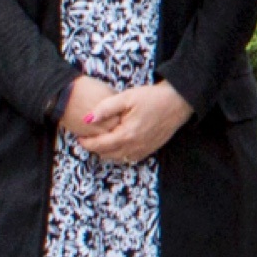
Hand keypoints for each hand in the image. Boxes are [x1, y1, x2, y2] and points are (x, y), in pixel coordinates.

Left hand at [71, 80, 193, 167]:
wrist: (178, 102)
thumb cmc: (152, 97)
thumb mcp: (126, 97)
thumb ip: (105, 108)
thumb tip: (87, 119)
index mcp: (127, 134)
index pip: (100, 145)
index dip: (86, 143)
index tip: (79, 137)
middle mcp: (134, 147)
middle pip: (107, 155)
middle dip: (95, 148)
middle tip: (88, 139)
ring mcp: (143, 150)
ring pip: (118, 159)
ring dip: (106, 153)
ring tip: (101, 141)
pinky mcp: (150, 150)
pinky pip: (129, 158)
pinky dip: (120, 154)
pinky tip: (118, 144)